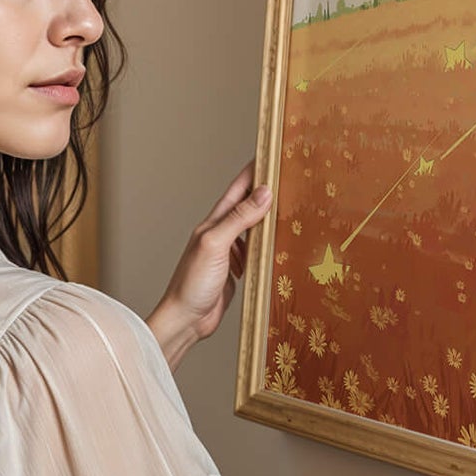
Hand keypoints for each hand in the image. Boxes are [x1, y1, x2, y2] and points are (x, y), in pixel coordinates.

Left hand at [147, 158, 272, 369]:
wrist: (185, 320)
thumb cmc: (192, 283)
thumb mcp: (216, 244)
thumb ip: (239, 218)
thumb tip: (263, 193)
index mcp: (214, 223)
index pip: (238, 189)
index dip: (254, 171)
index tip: (271, 154)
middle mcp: (221, 235)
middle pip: (248, 207)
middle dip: (266, 191)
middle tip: (289, 178)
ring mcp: (228, 254)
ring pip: (254, 230)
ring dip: (269, 219)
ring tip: (290, 208)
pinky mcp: (236, 273)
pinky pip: (256, 253)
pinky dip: (268, 247)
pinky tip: (278, 247)